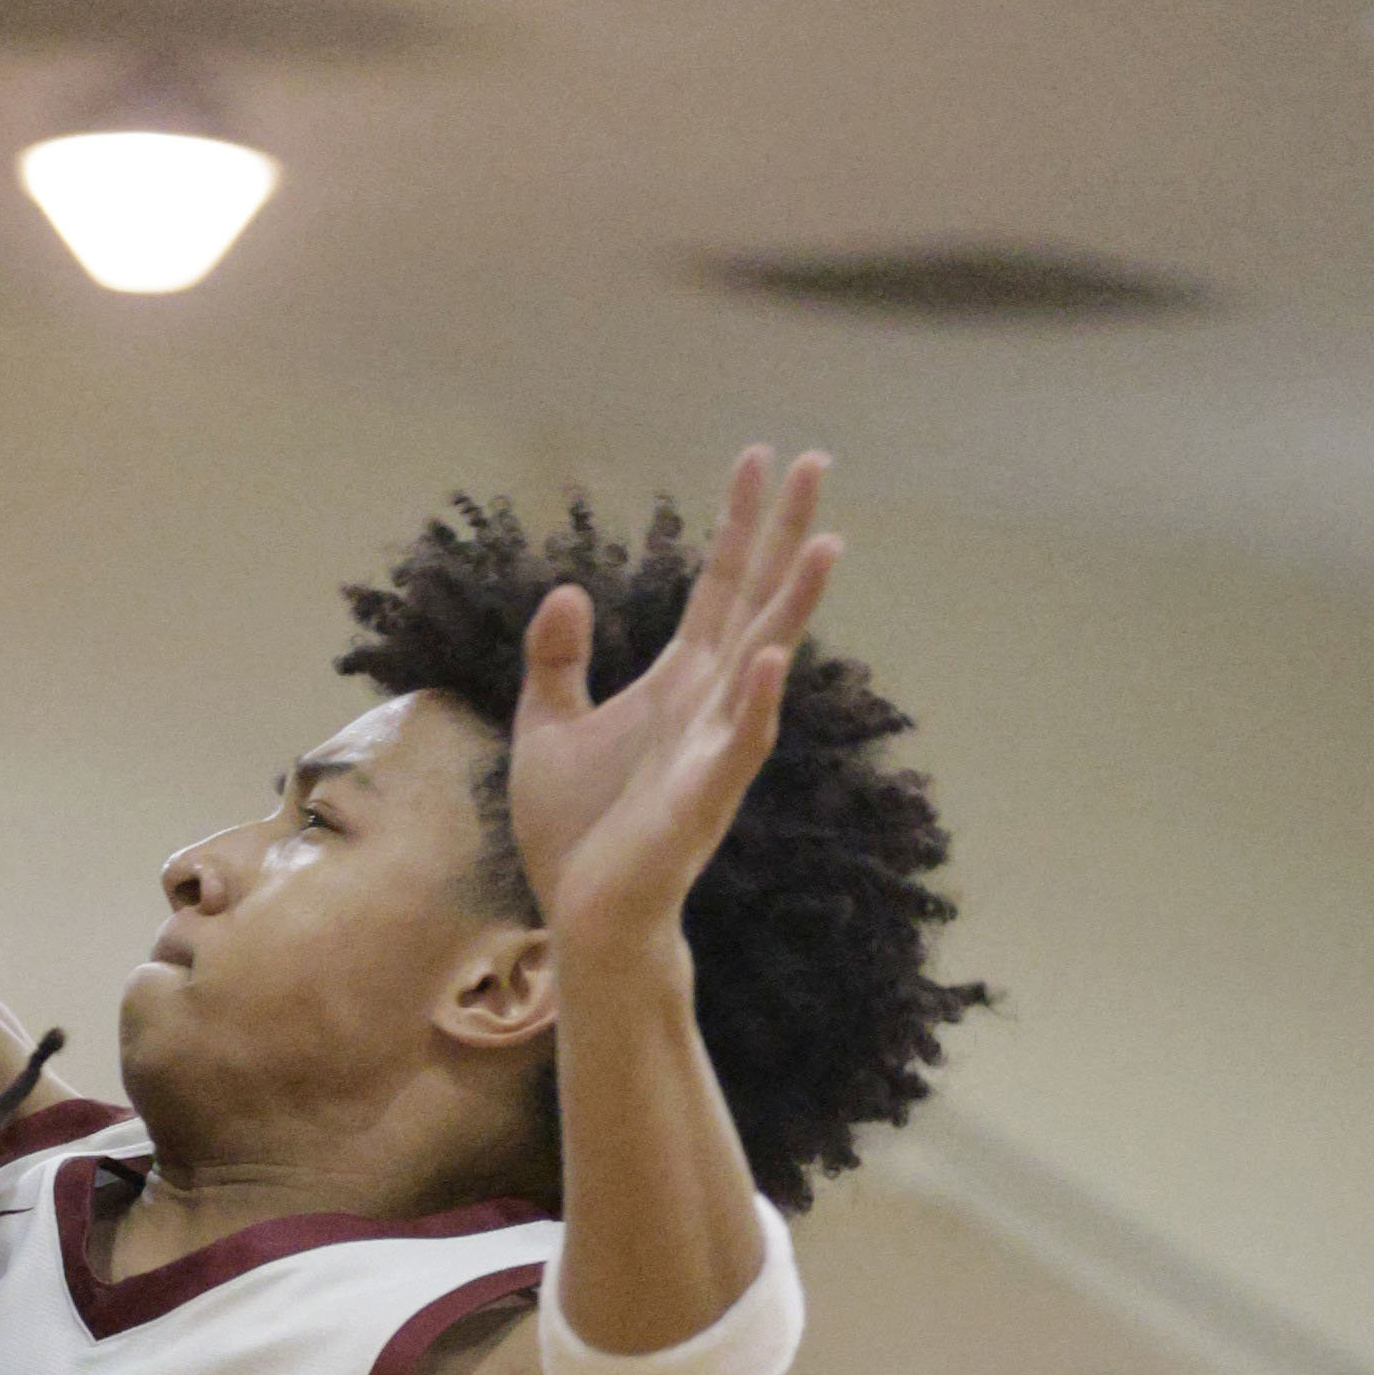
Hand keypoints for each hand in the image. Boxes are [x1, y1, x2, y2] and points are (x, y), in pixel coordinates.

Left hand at [507, 448, 838, 974]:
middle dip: (784, 534)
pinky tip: (771, 660)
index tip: (756, 457)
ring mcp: (713, 747)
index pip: (717, 585)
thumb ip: (557, 660)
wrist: (582, 917)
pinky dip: (755, 704)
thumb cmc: (575, 832)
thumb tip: (567, 589)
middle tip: (817, 461)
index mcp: (678, 680)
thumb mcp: (547, 727)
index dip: (736, 522)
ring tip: (825, 543)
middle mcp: (709, 702)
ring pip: (765, 660)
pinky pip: (738, 745)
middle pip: (756, 600)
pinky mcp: (702, 799)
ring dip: (795, 604)